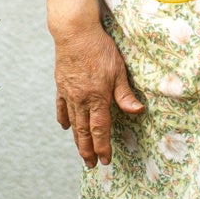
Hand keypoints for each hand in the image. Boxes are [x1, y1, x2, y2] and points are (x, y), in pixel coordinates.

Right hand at [51, 20, 143, 167]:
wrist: (74, 33)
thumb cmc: (100, 48)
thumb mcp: (118, 69)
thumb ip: (125, 94)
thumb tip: (138, 111)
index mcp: (97, 97)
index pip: (100, 129)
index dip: (102, 146)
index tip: (105, 160)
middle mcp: (81, 100)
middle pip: (84, 131)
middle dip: (88, 150)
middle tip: (91, 165)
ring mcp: (69, 94)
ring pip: (73, 123)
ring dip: (77, 140)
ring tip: (81, 153)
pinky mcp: (61, 85)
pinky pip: (61, 107)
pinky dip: (63, 118)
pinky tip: (66, 127)